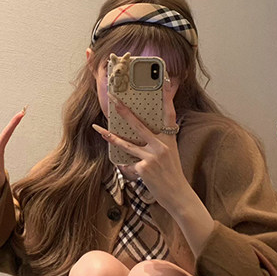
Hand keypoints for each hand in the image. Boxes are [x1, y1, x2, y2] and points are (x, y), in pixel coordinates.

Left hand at [92, 81, 194, 213]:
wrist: (178, 195)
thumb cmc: (173, 174)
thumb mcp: (171, 154)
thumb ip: (160, 142)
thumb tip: (144, 134)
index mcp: (169, 139)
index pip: (169, 114)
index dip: (167, 97)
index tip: (164, 80)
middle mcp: (161, 145)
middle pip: (139, 125)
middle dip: (124, 111)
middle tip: (113, 98)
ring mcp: (152, 156)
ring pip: (126, 144)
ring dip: (111, 136)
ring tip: (98, 129)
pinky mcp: (144, 168)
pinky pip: (130, 165)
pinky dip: (131, 170)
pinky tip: (140, 177)